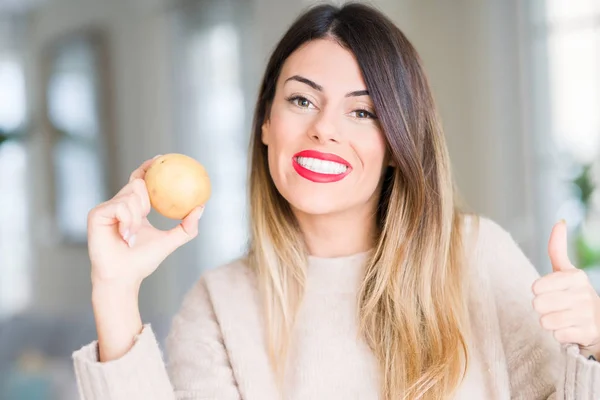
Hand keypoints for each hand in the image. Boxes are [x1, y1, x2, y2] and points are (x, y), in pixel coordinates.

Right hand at [87, 156, 204, 290]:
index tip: (159, 159)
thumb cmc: (143, 261)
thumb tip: (201, 207)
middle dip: (146, 201)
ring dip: (137, 217)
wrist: (123, 277)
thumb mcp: (170, 241)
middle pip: (137, 184)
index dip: (147, 168)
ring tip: (131, 236)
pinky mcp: (97, 213)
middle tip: (145, 216)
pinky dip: (128, 221)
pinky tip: (125, 236)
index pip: (140, 181)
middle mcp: (119, 205)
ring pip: (131, 195)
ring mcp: (106, 208)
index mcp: (133, 208)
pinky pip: (120, 205)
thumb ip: (187, 227)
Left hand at [532, 220, 599, 357]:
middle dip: (542, 308)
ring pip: (546, 321)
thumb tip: (560, 222)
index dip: (538, 292)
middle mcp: (584, 293)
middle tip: (556, 307)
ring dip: (550, 322)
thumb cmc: (574, 294)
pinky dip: (559, 335)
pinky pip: (556, 335)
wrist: (598, 322)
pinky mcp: (588, 333)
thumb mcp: (566, 271)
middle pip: (538, 305)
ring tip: (563, 318)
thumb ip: (558, 248)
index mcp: (576, 276)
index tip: (550, 291)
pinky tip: (570, 329)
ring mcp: (587, 314)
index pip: (537, 287)